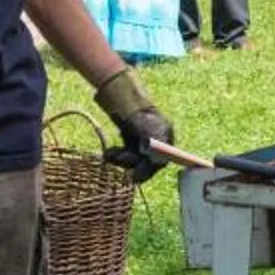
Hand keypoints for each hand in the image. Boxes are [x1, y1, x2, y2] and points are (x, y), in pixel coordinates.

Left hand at [95, 67, 174, 181]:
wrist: (122, 98)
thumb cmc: (138, 112)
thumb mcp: (148, 129)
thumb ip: (154, 145)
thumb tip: (157, 164)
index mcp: (165, 138)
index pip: (161, 161)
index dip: (148, 171)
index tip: (134, 177)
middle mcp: (156, 142)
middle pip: (146, 163)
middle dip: (130, 164)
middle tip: (117, 160)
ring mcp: (143, 143)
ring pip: (133, 161)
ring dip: (121, 160)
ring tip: (110, 154)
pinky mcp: (131, 143)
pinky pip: (125, 156)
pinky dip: (116, 156)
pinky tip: (110, 152)